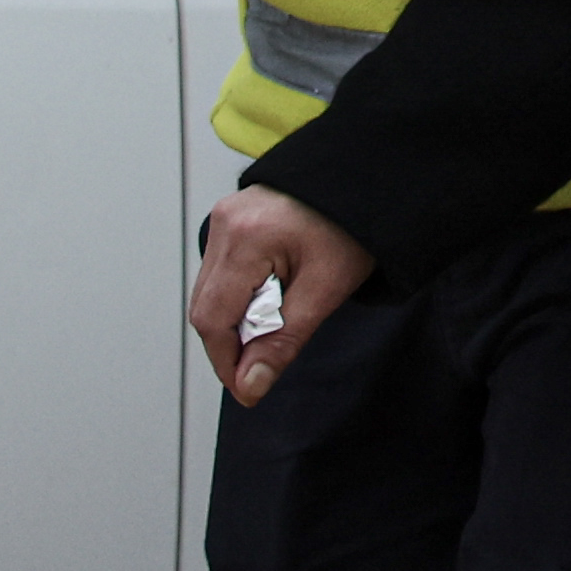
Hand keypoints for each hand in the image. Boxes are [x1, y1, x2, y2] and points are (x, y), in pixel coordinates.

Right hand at [190, 186, 374, 407]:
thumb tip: (249, 385)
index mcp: (247, 237)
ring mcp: (223, 218)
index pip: (213, 319)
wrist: (365, 182)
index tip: (249, 388)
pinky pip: (220, 273)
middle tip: (268, 355)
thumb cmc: (352, 228)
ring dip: (237, 319)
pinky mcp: (229, 221)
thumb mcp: (326, 290)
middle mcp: (224, 224)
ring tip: (279, 316)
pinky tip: (271, 296)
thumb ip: (283, 341)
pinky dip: (240, 296)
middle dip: (233, 342)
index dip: (227, 362)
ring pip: (209, 293)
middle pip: (206, 307)